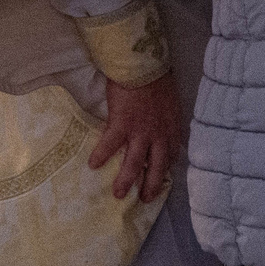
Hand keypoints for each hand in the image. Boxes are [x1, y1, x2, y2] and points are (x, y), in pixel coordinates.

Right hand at [88, 72, 184, 201]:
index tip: (161, 177)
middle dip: (151, 186)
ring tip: (118, 194)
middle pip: (156, 167)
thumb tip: (162, 123)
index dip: (166, 168)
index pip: (171, 155)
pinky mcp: (121, 126)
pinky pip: (109, 146)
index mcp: (171, 129)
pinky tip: (92, 165)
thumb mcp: (170, 102)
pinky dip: (100, 156)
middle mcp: (158, 136)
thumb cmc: (157, 79)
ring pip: (134, 164)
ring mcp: (140, 133)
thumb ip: (166, 118)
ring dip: (126, 181)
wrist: (144, 66)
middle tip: (145, 199)